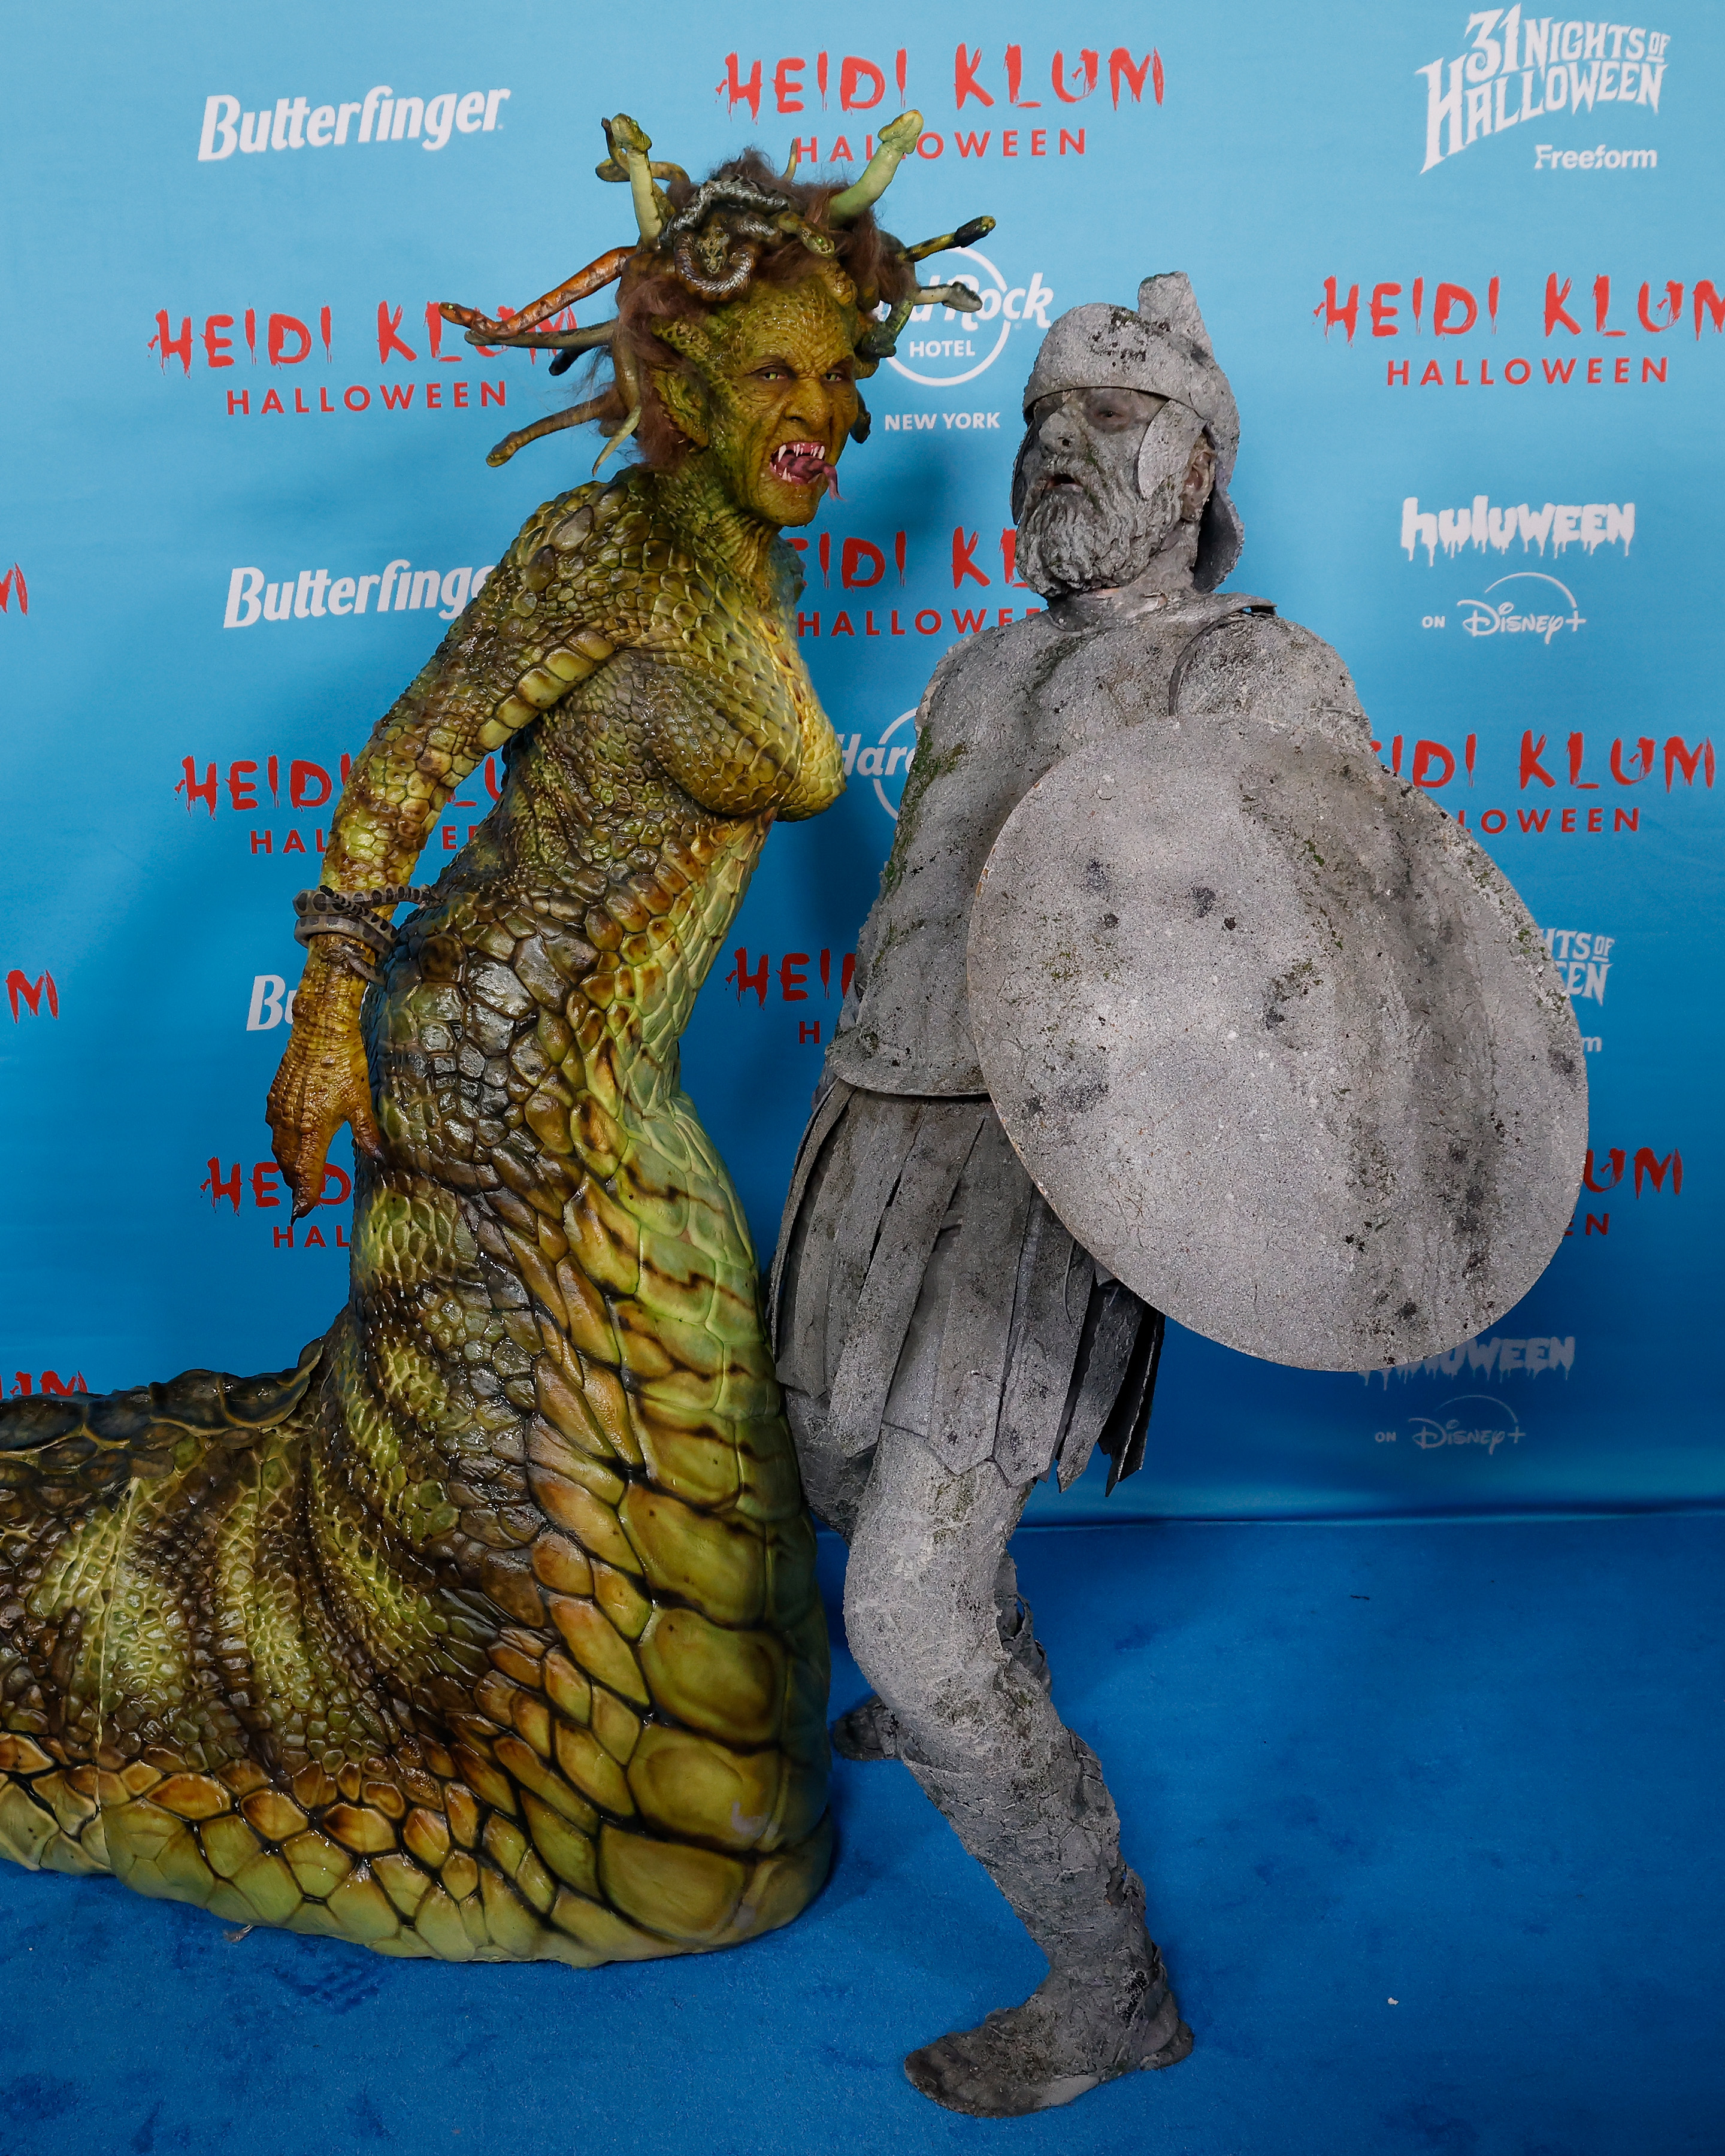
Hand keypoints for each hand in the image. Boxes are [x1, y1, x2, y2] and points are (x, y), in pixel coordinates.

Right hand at [266, 944, 382, 1217]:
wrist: (318, 1030)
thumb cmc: (342, 1064)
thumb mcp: (360, 1101)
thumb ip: (367, 1133)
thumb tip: (379, 1157)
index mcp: (312, 1130)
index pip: (305, 1173)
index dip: (305, 1195)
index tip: (302, 1212)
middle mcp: (290, 1124)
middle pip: (288, 1165)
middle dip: (296, 1182)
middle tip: (304, 1197)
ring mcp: (278, 1111)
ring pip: (277, 1148)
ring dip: (286, 1165)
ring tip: (296, 1175)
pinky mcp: (273, 1097)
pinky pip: (273, 1129)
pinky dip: (280, 1142)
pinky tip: (289, 1141)